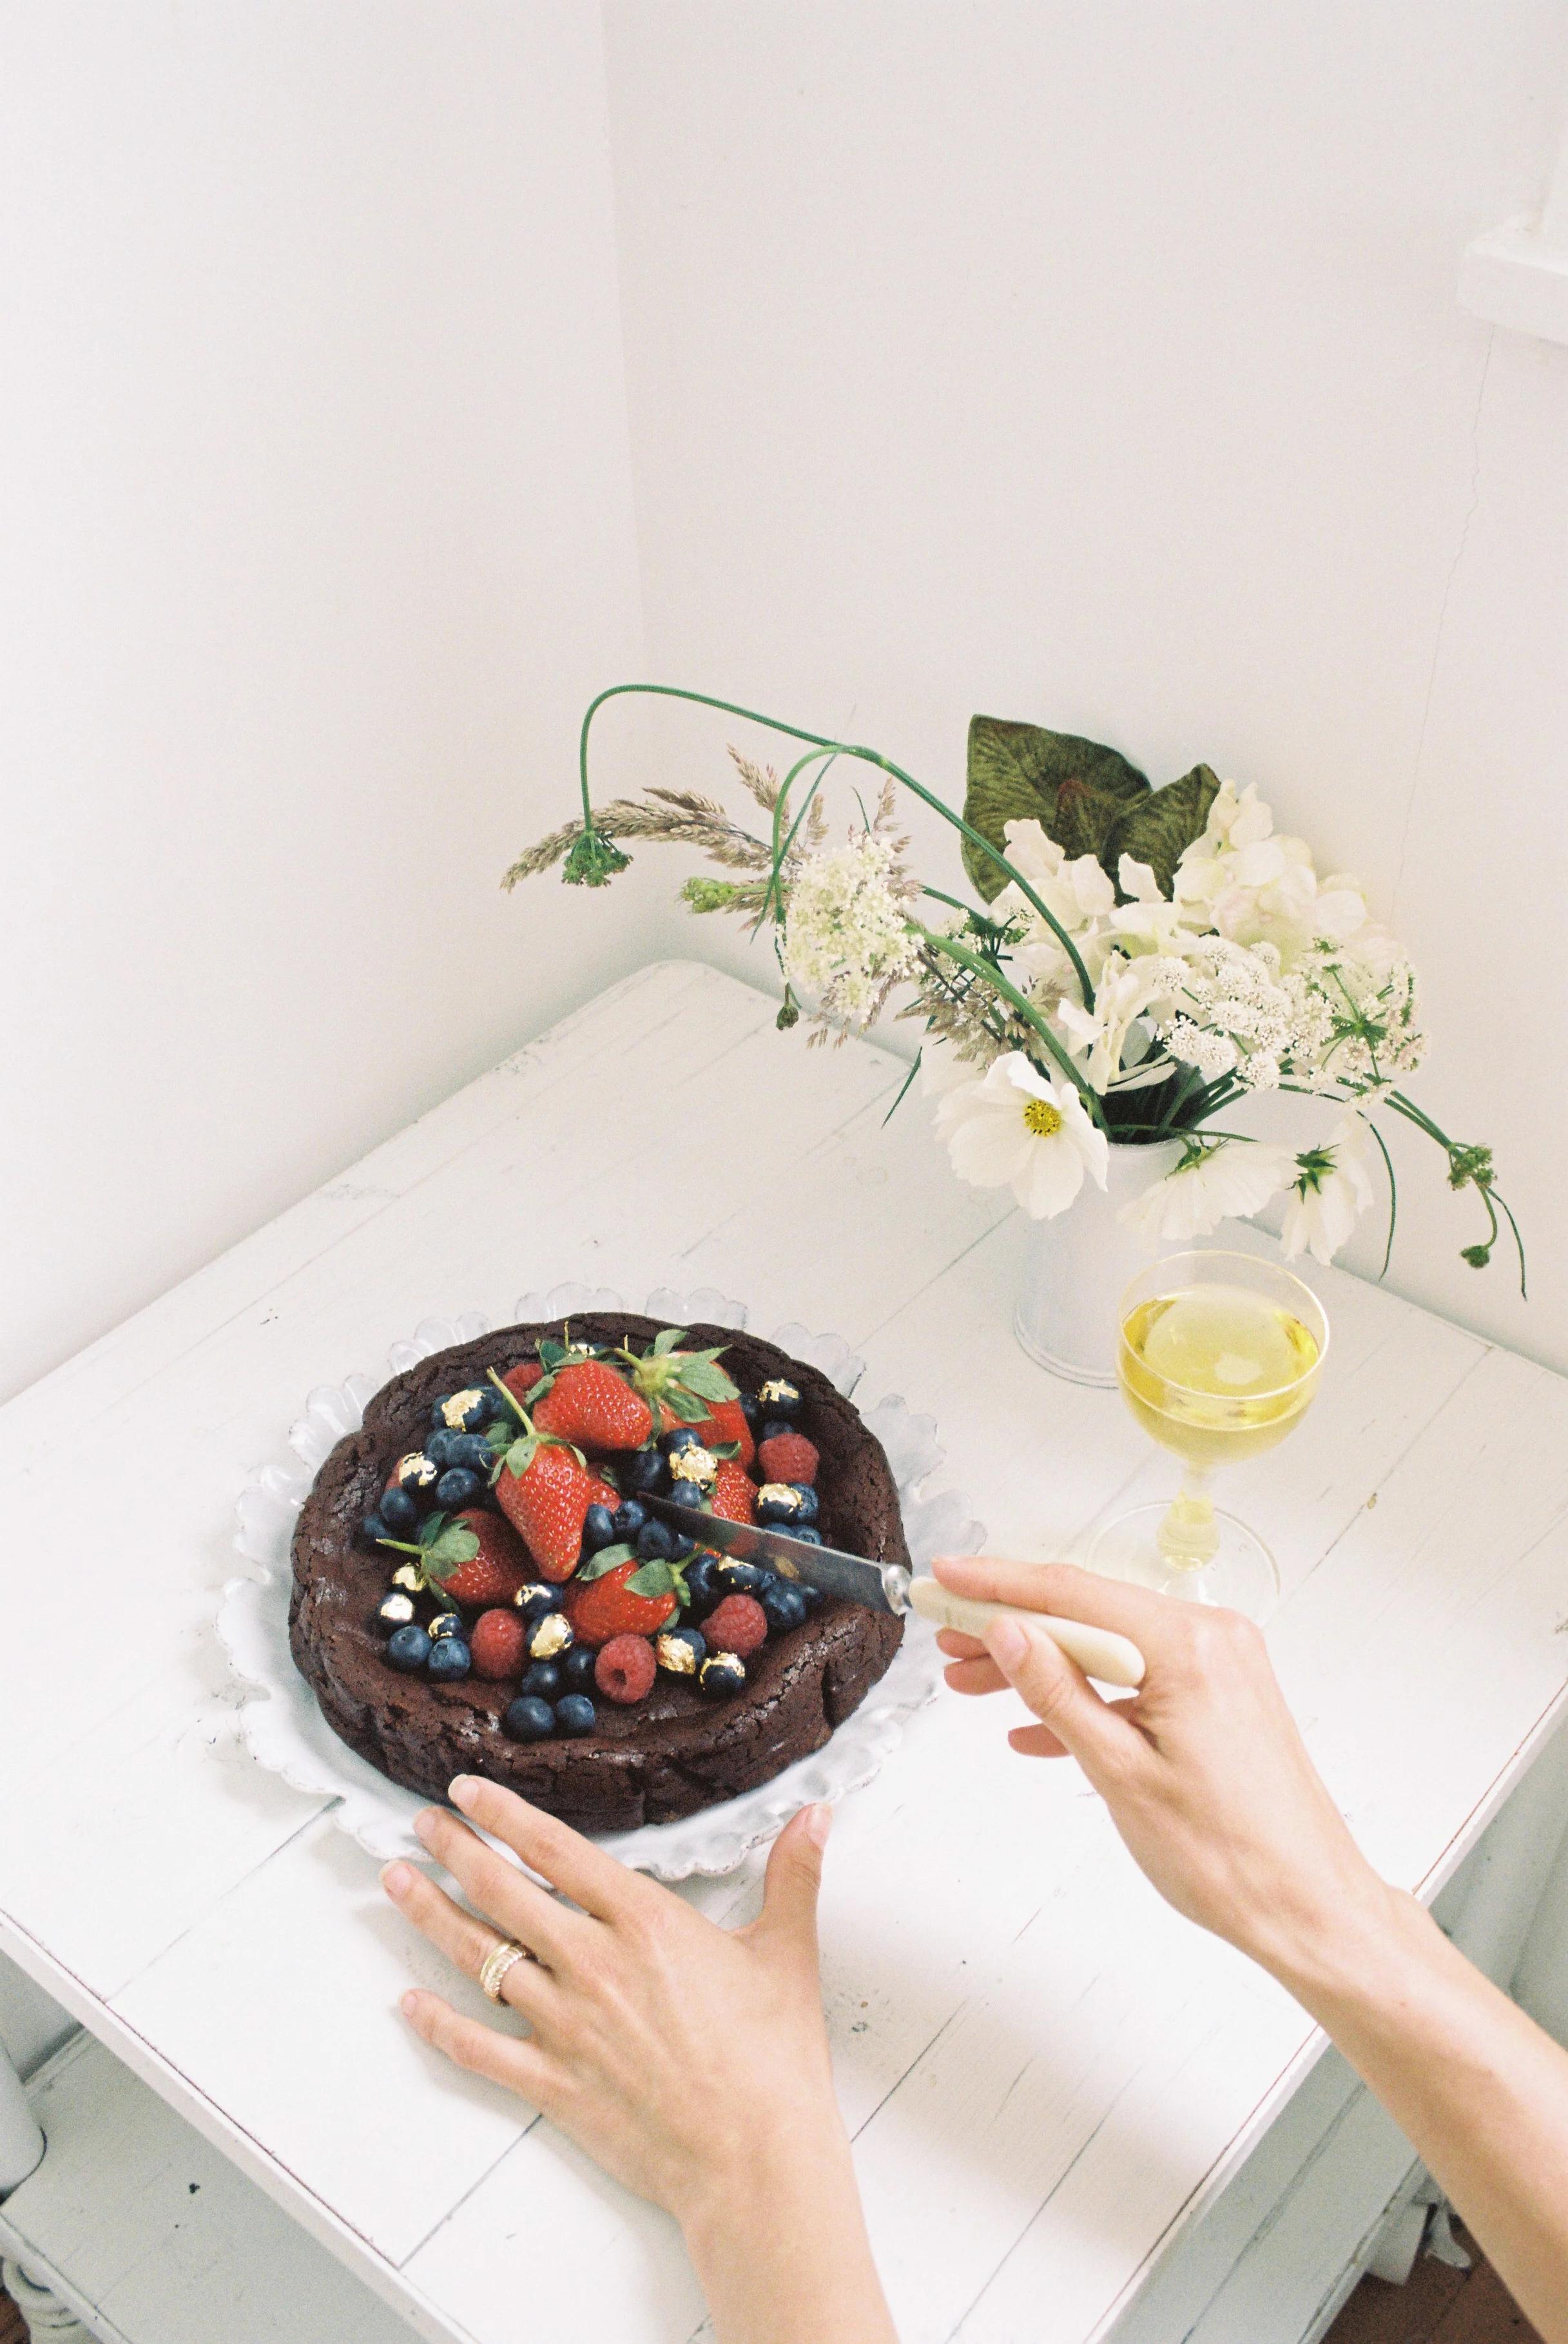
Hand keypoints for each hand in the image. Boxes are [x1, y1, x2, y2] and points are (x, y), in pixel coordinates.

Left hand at [381, 1779, 895, 2343]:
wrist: (755, 2159)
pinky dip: (438, 2025)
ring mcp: (567, 2025)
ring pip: (481, 1959)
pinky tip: (410, 2003)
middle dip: (455, 1852)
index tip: (467, 1791)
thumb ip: (793, 1875)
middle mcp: (594, 1964)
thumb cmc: (774, 2058)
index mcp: (644, 1922)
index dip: (505, 1815)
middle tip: (420, 1825)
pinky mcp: (554, 2083)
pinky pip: (480, 2049)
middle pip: (504, 1894)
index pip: (557, 1850)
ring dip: (431, 1917)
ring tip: (396, 1884)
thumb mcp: (788, 1952)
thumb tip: (816, 1816)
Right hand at [934, 1556, 1396, 1984]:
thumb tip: (1010, 1632)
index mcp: (1189, 1645)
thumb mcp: (1119, 1773)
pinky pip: (1139, 1680)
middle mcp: (1212, 1639)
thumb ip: (1058, 1693)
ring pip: (1109, 1649)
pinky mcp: (1222, 1698)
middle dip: (1012, 1626)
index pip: (1071, 1592)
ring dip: (1043, 1665)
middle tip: (948, 1637)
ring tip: (976, 1682)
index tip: (947, 1580)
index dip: (997, 1584)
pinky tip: (1036, 1729)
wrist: (1308, 1908)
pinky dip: (1089, 1699)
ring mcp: (1221, 1667)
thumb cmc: (1232, 1856)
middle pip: (1088, 1615)